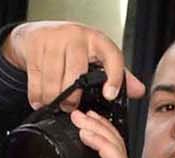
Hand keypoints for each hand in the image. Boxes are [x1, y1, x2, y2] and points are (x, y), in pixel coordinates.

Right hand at [4, 20, 143, 106]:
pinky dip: (37, 95)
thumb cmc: (71, 48)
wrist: (37, 33)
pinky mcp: (36, 45)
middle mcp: (77, 36)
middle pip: (76, 74)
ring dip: (53, 98)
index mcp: (97, 40)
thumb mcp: (96, 57)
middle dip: (72, 98)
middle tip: (70, 107)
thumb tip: (139, 91)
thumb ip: (117, 74)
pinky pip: (36, 79)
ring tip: (55, 104)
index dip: (114, 77)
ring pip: (54, 80)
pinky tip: (40, 100)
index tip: (110, 95)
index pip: (112, 57)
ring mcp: (55, 39)